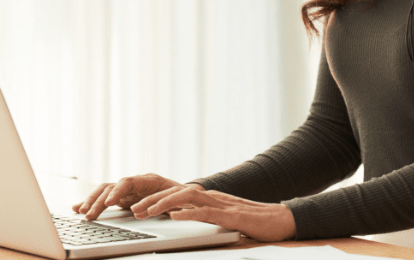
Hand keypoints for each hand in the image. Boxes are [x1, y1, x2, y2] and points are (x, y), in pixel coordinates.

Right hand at [72, 173, 187, 220]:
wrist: (187, 195)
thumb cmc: (184, 197)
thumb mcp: (179, 199)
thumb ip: (169, 202)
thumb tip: (165, 208)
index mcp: (149, 180)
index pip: (128, 182)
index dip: (117, 191)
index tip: (109, 203)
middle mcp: (135, 183)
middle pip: (111, 187)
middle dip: (98, 200)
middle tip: (88, 214)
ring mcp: (128, 190)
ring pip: (105, 192)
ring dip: (92, 201)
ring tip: (80, 212)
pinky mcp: (124, 198)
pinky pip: (105, 198)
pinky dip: (92, 203)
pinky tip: (78, 209)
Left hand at [132, 185, 296, 241]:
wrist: (280, 219)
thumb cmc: (252, 222)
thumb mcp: (221, 218)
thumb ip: (202, 214)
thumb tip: (178, 214)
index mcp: (208, 198)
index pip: (176, 194)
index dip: (156, 199)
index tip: (137, 207)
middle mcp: (212, 197)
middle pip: (176, 192)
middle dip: (152, 200)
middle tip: (132, 209)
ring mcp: (222, 204)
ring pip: (187, 198)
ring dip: (163, 204)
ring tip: (146, 211)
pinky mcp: (231, 215)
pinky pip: (206, 212)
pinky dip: (188, 213)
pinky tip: (174, 217)